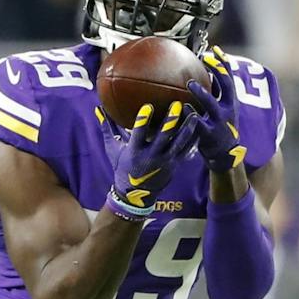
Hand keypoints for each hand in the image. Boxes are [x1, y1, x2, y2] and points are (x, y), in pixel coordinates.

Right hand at [107, 100, 200, 219]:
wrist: (136, 193)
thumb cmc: (122, 167)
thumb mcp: (112, 149)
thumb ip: (107, 128)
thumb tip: (99, 109)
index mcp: (134, 152)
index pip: (139, 134)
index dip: (143, 121)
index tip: (148, 106)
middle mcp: (151, 157)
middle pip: (163, 137)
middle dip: (170, 121)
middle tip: (177, 105)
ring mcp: (165, 161)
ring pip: (179, 143)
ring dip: (187, 128)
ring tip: (195, 113)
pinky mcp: (174, 164)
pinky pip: (186, 150)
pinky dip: (193, 138)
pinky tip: (199, 126)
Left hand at [186, 47, 244, 173]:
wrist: (224, 156)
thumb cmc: (218, 129)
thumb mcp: (221, 111)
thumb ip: (214, 96)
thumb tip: (202, 77)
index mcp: (230, 102)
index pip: (229, 78)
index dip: (224, 63)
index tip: (215, 49)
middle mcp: (228, 109)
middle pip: (227, 86)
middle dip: (219, 71)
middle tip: (206, 59)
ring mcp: (219, 122)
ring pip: (212, 104)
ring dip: (202, 93)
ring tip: (189, 83)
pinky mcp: (209, 135)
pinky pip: (198, 123)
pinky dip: (191, 115)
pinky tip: (182, 108)